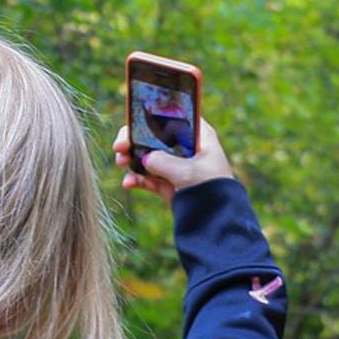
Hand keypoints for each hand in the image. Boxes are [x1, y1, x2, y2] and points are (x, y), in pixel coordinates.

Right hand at [113, 118, 232, 204]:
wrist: (219, 222)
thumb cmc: (212, 189)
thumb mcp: (187, 172)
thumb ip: (162, 161)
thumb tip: (144, 159)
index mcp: (199, 137)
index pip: (174, 117)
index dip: (153, 117)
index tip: (133, 120)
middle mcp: (188, 149)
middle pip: (156, 137)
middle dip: (135, 140)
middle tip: (119, 146)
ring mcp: (178, 168)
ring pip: (150, 158)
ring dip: (132, 159)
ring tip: (120, 163)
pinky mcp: (171, 186)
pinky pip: (150, 179)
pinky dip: (138, 180)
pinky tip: (127, 183)